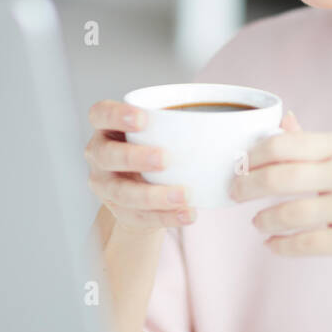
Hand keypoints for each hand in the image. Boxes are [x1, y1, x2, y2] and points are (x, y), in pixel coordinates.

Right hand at [83, 99, 195, 231]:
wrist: (145, 187)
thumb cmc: (156, 146)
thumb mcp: (162, 131)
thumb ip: (180, 124)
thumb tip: (231, 119)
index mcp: (107, 127)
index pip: (100, 114)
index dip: (116, 115)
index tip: (143, 119)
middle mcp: (100, 154)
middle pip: (107, 155)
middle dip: (135, 157)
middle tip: (165, 159)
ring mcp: (105, 185)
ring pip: (121, 192)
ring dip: (153, 195)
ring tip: (184, 195)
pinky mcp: (119, 210)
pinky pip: (139, 216)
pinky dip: (166, 216)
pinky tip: (187, 213)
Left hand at [230, 115, 331, 292]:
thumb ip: (320, 144)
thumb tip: (283, 120)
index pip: (284, 144)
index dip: (253, 155)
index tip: (239, 164)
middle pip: (277, 176)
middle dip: (246, 186)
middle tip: (235, 193)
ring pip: (286, 213)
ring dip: (263, 219)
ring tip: (257, 222)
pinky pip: (303, 244)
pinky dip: (281, 246)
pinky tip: (274, 245)